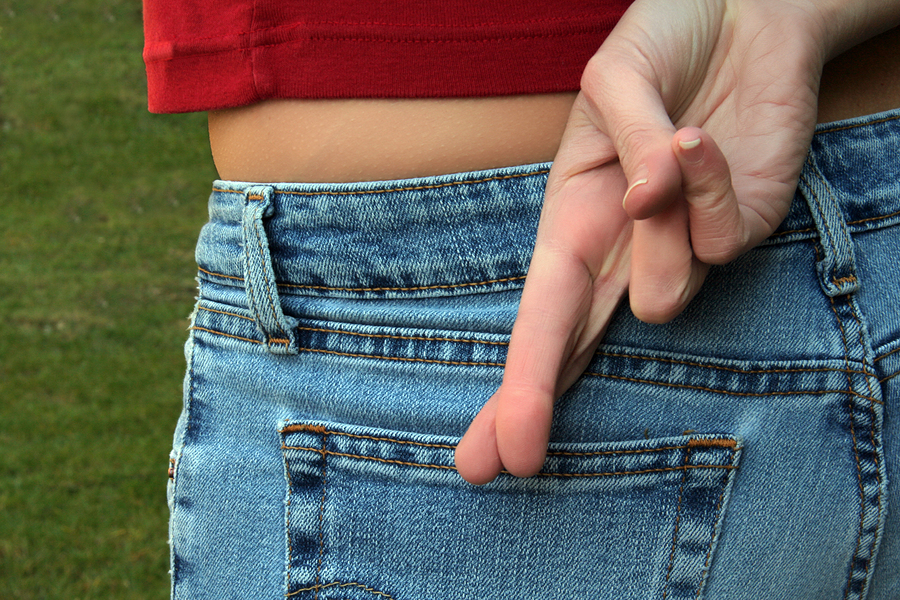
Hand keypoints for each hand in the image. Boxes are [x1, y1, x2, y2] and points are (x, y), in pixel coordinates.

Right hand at [454, 0, 857, 483]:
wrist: (741, 14)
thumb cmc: (660, 46)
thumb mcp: (615, 81)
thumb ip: (626, 145)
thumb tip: (640, 207)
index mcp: (570, 222)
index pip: (537, 316)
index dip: (516, 384)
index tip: (486, 456)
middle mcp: (620, 252)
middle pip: (574, 349)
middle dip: (537, 398)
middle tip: (511, 457)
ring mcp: (684, 251)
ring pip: (664, 297)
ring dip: (653, 228)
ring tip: (666, 144)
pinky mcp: (741, 232)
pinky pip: (720, 236)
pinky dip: (704, 176)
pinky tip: (699, 137)